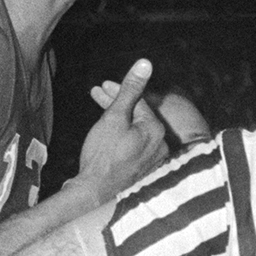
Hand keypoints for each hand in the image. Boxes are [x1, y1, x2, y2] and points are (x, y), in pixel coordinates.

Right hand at [75, 58, 168, 201]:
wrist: (94, 191)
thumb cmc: (103, 154)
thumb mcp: (115, 116)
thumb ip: (130, 89)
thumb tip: (145, 63)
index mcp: (156, 129)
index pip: (137, 102)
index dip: (117, 92)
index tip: (101, 87)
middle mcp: (160, 145)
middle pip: (136, 116)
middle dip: (116, 104)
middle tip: (96, 95)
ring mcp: (154, 160)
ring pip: (135, 131)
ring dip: (118, 121)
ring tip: (99, 119)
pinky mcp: (144, 170)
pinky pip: (135, 146)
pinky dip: (122, 137)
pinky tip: (108, 136)